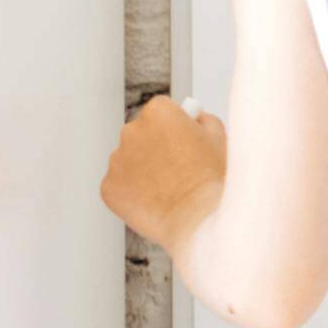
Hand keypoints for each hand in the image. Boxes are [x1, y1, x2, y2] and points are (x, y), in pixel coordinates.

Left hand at [102, 95, 224, 252]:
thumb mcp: (219, 138)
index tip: (183, 140)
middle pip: (141, 134)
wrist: (197, 217)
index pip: (160, 111)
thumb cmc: (210, 180)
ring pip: (128, 160)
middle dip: (154, 146)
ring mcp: (116, 160)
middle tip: (178, 168)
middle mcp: (131, 130)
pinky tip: (155, 201)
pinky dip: (132, 193)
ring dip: (142, 170)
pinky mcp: (108, 186)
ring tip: (168, 188)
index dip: (175, 127)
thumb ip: (203, 121)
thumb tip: (194, 119)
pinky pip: (119, 186)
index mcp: (158, 112)